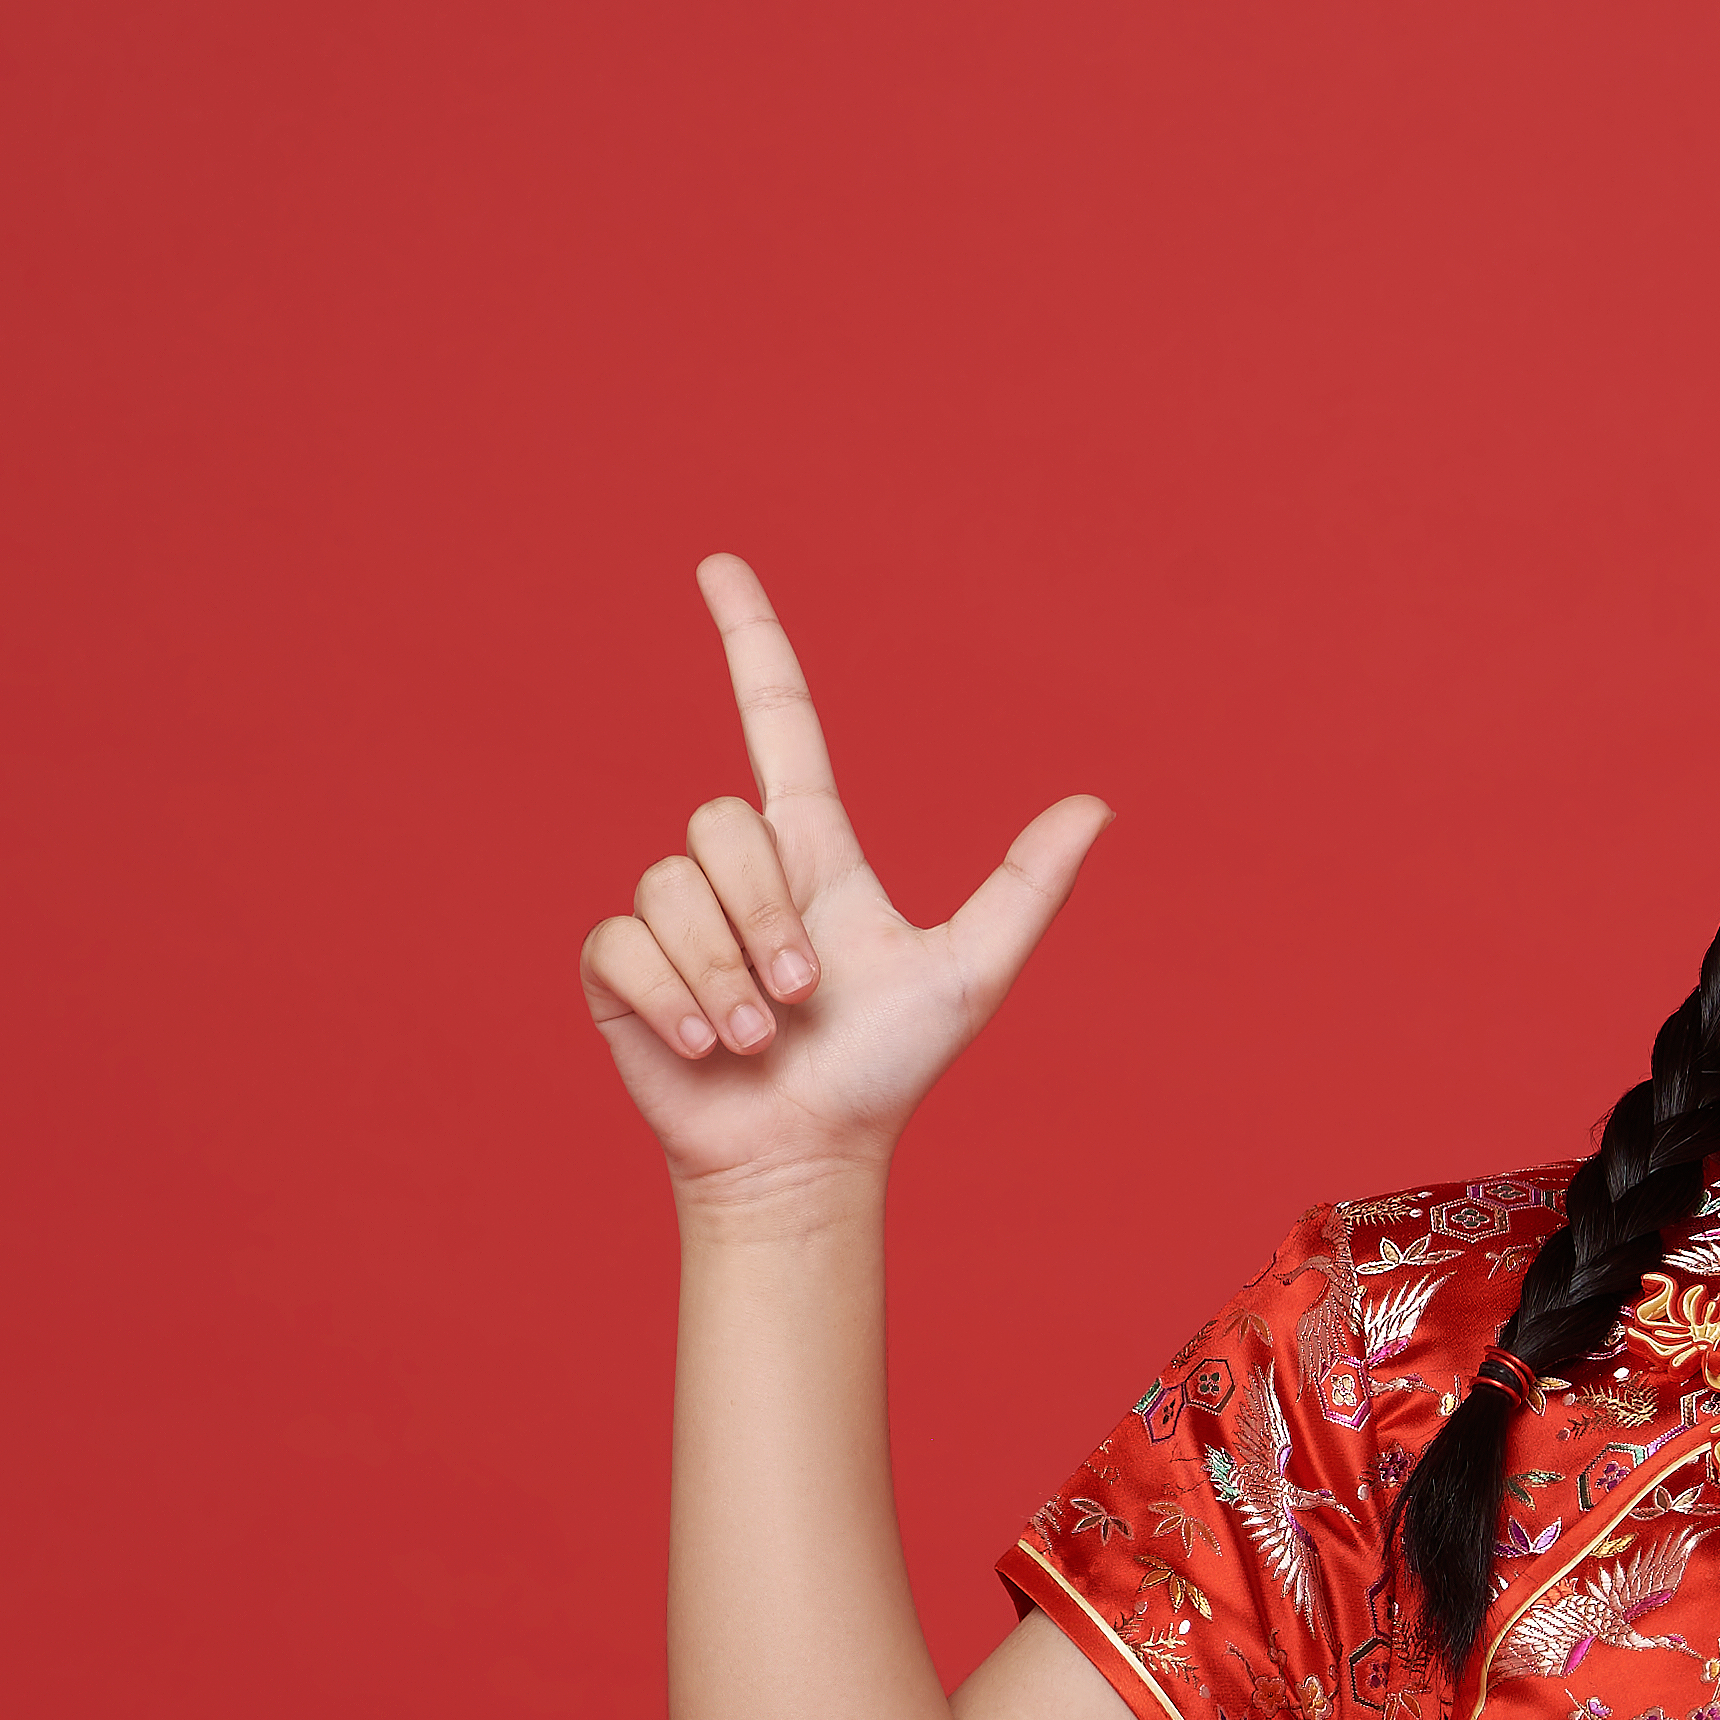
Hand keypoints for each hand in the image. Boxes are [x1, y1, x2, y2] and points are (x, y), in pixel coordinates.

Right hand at [579, 555, 1106, 1198]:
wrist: (807, 1155)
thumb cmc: (885, 1070)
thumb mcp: (970, 974)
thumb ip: (1025, 887)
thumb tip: (1098, 804)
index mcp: (812, 847)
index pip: (776, 717)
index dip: (749, 638)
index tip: (719, 564)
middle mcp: (737, 869)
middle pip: (720, 822)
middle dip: (764, 918)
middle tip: (801, 999)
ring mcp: (673, 914)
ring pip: (674, 887)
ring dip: (724, 973)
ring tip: (757, 1038)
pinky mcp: (621, 967)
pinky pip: (625, 942)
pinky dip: (673, 997)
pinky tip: (703, 1047)